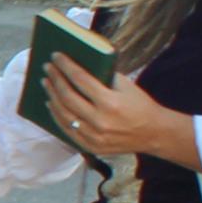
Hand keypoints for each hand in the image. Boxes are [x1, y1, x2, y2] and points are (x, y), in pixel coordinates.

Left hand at [44, 55, 183, 162]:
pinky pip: (67, 130)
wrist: (155, 133)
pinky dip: (56, 116)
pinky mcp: (91, 146)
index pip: (80, 79)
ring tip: (46, 84)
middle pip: (67, 97)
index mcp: (110, 102)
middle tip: (47, 68)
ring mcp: (94, 136)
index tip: (55, 56)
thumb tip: (78, 66)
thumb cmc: (140, 105)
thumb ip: (104, 76)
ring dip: (52, 97)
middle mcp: (99, 120)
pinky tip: (51, 104)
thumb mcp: (126, 85)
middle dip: (55, 80)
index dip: (65, 66)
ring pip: (63, 114)